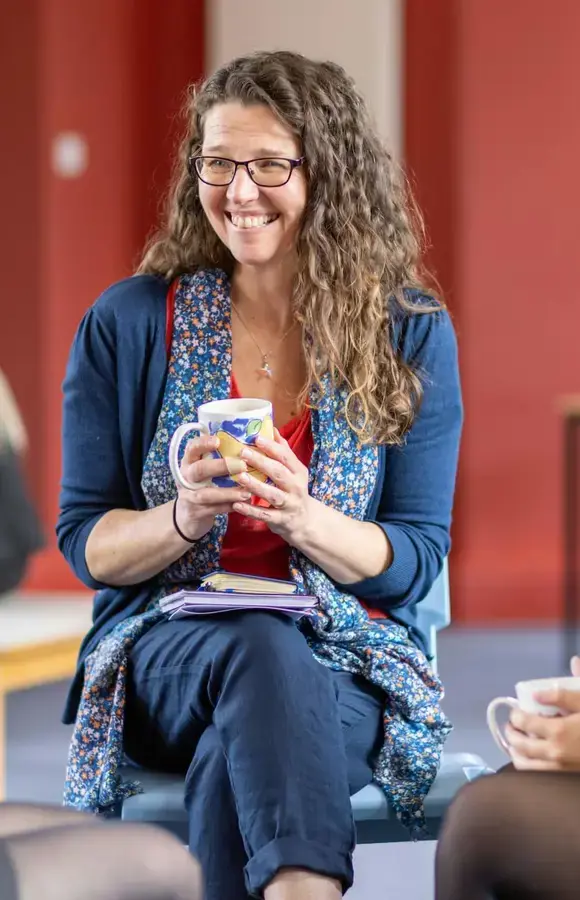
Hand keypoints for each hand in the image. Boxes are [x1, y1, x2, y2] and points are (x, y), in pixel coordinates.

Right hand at [175, 435, 250, 540]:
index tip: (218, 440)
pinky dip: (230, 506)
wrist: (187, 515)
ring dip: (229, 493)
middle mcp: (186, 477)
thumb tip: (245, 442)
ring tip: (247, 492)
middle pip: (199, 469)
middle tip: (243, 465)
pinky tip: (244, 504)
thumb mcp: (204, 469)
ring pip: (207, 494)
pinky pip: (214, 509)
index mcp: (189, 462)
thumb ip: (217, 457)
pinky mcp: (196, 512)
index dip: (203, 443)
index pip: (192, 448)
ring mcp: (189, 496)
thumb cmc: (202, 485)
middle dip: (221, 467)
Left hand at [231, 429, 315, 544]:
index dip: (272, 447)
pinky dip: (250, 510)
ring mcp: (289, 504)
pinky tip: (236, 504)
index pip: (285, 457)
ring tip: (239, 477)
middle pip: (279, 473)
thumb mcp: (294, 471)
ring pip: (272, 494)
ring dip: (256, 486)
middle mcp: (296, 487)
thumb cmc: (294, 490)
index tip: (256, 437)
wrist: (305, 521)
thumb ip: (283, 451)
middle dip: (261, 462)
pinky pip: (265, 515)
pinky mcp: (281, 520)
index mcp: (298, 472)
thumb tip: (271, 428)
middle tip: (243, 453)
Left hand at [506, 656, 579, 770]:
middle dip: (511, 733)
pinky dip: (529, 767)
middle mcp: (554, 753)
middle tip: (512, 726)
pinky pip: (538, 776)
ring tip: (517, 743)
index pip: (523, 723)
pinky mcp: (564, 779)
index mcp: (558, 731)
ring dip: (516, 753)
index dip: (515, 716)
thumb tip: (536, 693)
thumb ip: (561, 694)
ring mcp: (559, 770)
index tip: (515, 711)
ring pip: (525, 766)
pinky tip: (532, 758)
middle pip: (519, 745)